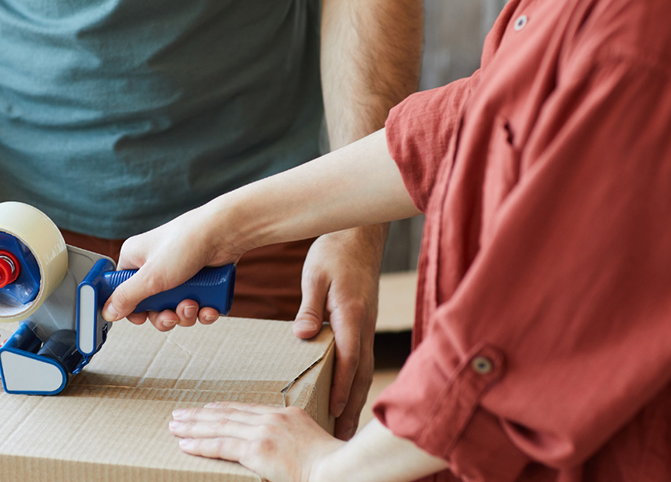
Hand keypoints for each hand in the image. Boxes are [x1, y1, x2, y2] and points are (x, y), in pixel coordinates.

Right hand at [104, 205, 245, 329]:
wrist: (226, 233)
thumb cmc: (186, 243)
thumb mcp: (150, 277)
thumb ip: (127, 297)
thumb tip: (108, 312)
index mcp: (136, 259)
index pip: (122, 290)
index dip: (130, 308)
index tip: (139, 318)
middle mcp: (155, 266)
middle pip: (151, 306)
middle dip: (164, 315)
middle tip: (171, 315)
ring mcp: (179, 273)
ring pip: (175, 308)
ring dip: (185, 314)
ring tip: (193, 305)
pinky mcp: (200, 280)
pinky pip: (196, 305)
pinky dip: (203, 311)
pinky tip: (209, 308)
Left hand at [170, 402, 343, 481]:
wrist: (340, 470)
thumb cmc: (333, 466)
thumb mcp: (313, 446)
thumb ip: (294, 443)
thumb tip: (282, 454)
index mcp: (288, 415)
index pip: (247, 409)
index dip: (222, 409)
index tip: (206, 409)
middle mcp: (273, 419)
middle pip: (228, 414)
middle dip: (201, 415)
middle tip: (180, 414)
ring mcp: (265, 432)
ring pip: (220, 426)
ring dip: (194, 426)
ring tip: (175, 426)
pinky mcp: (258, 449)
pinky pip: (222, 445)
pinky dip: (201, 444)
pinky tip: (185, 444)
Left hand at [295, 229, 380, 438]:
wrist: (360, 233)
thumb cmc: (335, 250)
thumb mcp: (315, 274)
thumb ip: (310, 306)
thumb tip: (303, 334)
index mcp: (351, 314)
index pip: (348, 358)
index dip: (342, 387)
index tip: (335, 412)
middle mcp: (364, 324)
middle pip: (361, 373)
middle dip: (353, 406)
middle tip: (343, 436)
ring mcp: (367, 326)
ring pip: (364, 369)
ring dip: (357, 398)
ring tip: (345, 426)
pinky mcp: (364, 323)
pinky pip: (362, 358)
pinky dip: (357, 381)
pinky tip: (348, 394)